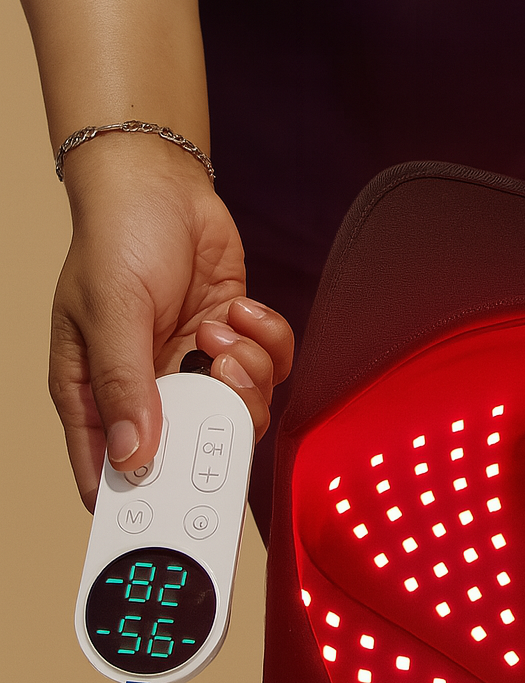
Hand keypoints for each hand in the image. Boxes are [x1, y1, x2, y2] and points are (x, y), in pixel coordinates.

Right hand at [50, 135, 292, 508]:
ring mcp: (193, 368)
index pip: (114, 473)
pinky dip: (265, 341)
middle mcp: (147, 389)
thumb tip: (133, 456)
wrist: (159, 183)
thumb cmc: (114, 239)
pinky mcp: (233, 342)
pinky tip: (238, 310)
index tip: (184, 499)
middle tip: (219, 379)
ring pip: (240, 411)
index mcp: (96, 395)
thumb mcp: (109, 313)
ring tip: (219, 329)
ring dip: (244, 372)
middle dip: (218, 421)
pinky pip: (269, 368)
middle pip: (193, 450)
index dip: (148, 498)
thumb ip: (123, 386)